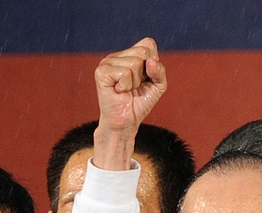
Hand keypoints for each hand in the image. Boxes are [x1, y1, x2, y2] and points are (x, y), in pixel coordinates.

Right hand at [93, 37, 165, 169]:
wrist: (126, 120)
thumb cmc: (140, 102)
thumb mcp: (158, 86)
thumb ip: (160, 71)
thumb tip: (151, 61)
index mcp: (130, 54)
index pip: (148, 44)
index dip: (153, 63)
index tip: (146, 78)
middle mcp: (118, 56)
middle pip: (143, 53)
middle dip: (145, 74)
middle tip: (135, 85)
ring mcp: (107, 62)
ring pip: (135, 63)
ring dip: (135, 82)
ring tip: (126, 89)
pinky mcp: (101, 71)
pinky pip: (125, 73)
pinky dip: (126, 85)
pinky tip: (119, 91)